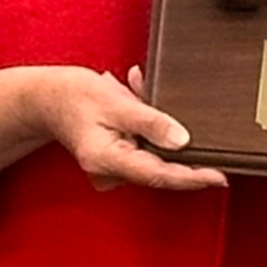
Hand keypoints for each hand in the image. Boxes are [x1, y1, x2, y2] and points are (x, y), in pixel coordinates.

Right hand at [0, 65, 228, 191]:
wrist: (46, 97)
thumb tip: (183, 141)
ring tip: (130, 89)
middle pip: (159, 163)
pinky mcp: (118, 159)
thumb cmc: (74, 96)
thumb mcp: (115, 102)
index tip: (220, 176)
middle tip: (146, 97)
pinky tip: (130, 93)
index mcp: (108, 161)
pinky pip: (143, 144)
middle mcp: (111, 172)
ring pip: (151, 150)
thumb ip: (150, 122)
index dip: (193, 177)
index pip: (160, 175)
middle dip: (167, 132)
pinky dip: (143, 121)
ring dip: (151, 120)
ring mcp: (114, 169)